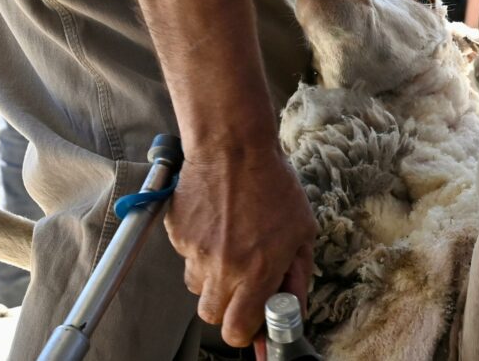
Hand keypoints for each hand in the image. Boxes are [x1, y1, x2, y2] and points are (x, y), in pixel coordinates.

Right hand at [165, 146, 316, 346]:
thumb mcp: (302, 230)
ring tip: (229, 241)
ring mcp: (194, 252)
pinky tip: (216, 221)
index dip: (246, 333)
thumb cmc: (273, 184)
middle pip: (211, 315)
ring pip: (197, 284)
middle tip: (240, 285)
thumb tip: (295, 307)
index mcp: (256, 272)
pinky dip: (199, 246)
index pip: (237, 330)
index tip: (253, 325)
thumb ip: (297, 274)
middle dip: (227, 307)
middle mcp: (222, 268)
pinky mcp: (177, 234)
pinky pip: (186, 255)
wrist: (233, 147)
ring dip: (212, 275)